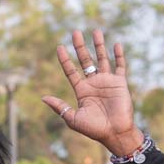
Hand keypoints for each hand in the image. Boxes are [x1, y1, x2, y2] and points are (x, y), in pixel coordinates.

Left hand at [42, 30, 143, 157]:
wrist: (114, 133)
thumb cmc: (93, 128)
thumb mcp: (72, 118)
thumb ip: (60, 107)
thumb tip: (43, 98)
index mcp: (81, 90)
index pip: (71, 71)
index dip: (65, 59)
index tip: (59, 47)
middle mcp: (93, 83)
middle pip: (85, 60)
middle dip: (80, 47)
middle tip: (75, 32)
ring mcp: (107, 81)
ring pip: (102, 59)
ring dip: (99, 45)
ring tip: (96, 31)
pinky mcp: (120, 83)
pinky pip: (120, 66)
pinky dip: (119, 55)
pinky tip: (115, 44)